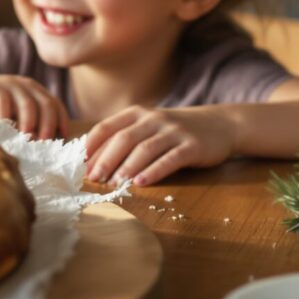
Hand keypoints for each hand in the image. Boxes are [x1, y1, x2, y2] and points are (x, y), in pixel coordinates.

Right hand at [0, 74, 66, 139]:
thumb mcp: (13, 113)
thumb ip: (27, 122)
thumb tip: (44, 147)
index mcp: (34, 90)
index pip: (55, 104)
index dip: (61, 121)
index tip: (61, 139)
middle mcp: (24, 85)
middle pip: (45, 104)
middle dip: (48, 125)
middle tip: (44, 143)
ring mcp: (8, 84)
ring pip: (27, 103)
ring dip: (30, 123)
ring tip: (26, 139)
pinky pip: (3, 102)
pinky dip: (6, 118)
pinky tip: (5, 131)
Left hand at [82, 107, 234, 186]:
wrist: (219, 124)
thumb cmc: (174, 131)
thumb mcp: (148, 127)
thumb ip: (124, 139)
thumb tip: (92, 161)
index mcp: (136, 114)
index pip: (107, 127)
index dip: (91, 146)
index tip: (78, 164)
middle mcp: (153, 119)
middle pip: (123, 139)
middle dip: (106, 159)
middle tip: (93, 179)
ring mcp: (173, 131)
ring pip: (144, 149)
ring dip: (127, 167)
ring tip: (114, 184)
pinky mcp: (191, 146)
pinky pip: (169, 159)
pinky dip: (154, 171)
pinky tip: (141, 183)